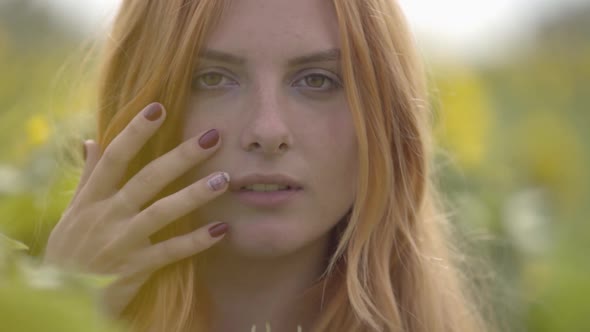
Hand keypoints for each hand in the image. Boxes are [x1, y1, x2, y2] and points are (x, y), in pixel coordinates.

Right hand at [43, 103, 229, 316]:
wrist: (59, 295)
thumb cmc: (69, 247)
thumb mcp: (73, 210)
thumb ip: (88, 176)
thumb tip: (91, 141)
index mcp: (92, 196)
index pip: (115, 156)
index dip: (136, 131)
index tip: (159, 107)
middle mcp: (107, 214)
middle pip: (147, 179)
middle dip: (181, 156)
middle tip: (213, 136)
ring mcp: (121, 241)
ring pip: (161, 212)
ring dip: (194, 194)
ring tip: (224, 179)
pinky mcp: (134, 267)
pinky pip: (170, 252)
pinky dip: (196, 241)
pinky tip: (222, 229)